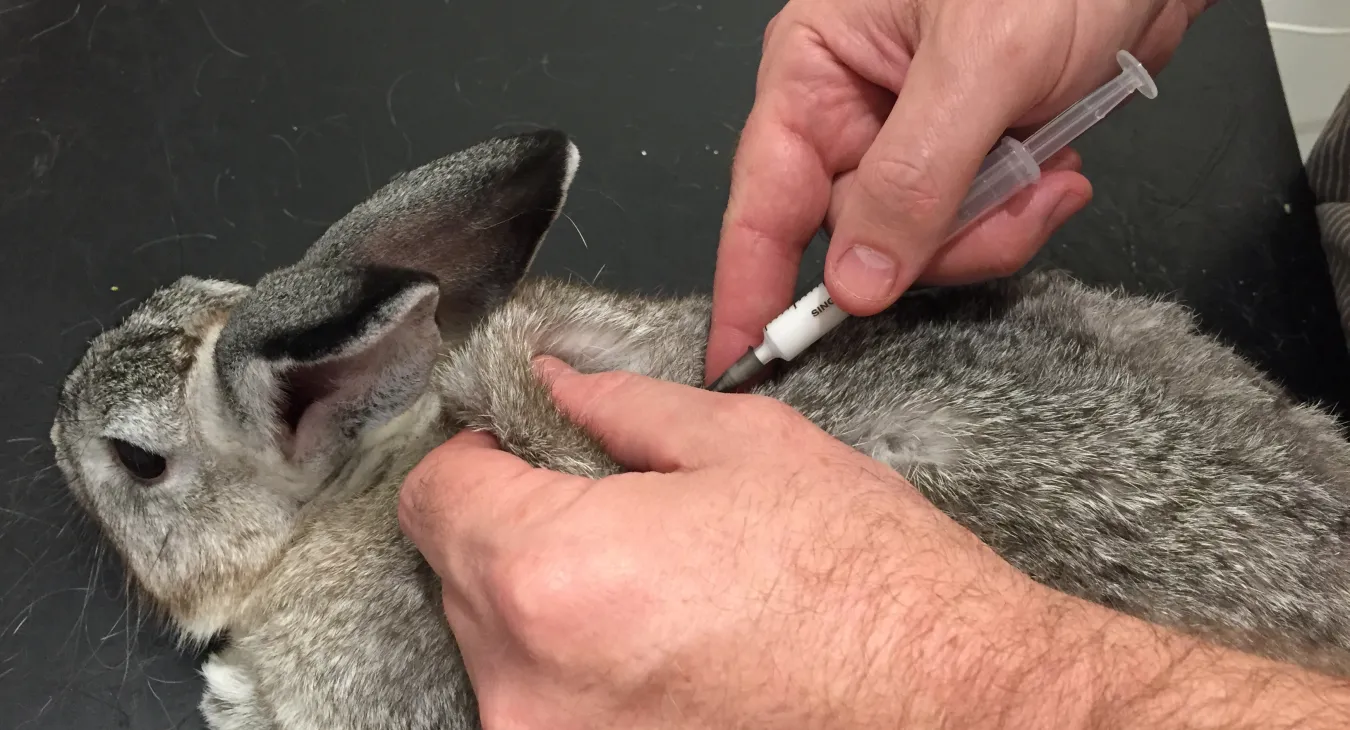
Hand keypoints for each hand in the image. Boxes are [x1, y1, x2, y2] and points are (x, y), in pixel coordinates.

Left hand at [401, 358, 1349, 729]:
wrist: (965, 708)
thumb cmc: (877, 589)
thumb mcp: (750, 451)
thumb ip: (623, 411)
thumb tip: (556, 386)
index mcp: (558, 572)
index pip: (432, 495)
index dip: (478, 456)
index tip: (522, 450)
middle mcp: (532, 683)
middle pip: (461, 573)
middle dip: (521, 528)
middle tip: (619, 515)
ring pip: (502, 646)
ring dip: (557, 606)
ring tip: (667, 593)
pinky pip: (549, 702)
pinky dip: (587, 670)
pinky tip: (672, 650)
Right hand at [706, 0, 1216, 380]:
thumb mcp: (982, 63)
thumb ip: (912, 179)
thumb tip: (855, 282)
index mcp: (817, 67)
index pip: (764, 198)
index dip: (749, 285)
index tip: (737, 360)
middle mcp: (852, 108)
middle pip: (854, 237)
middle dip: (930, 249)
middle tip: (1003, 212)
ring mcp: (911, 138)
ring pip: (918, 246)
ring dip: (989, 231)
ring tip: (1047, 175)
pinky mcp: (967, 156)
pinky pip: (969, 229)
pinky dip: (1016, 218)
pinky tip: (1056, 172)